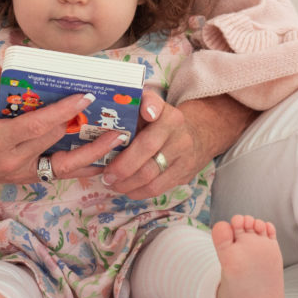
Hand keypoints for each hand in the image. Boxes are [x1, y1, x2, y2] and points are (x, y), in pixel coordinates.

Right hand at [0, 60, 104, 187]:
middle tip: (110, 111)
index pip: (38, 125)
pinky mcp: (24, 179)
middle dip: (84, 127)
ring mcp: (20, 173)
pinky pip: (56, 174)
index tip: (84, 96)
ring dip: (92, 155)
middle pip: (57, 143)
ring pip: (63, 167)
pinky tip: (99, 158)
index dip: (63, 111)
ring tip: (116, 140)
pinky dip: (79, 168)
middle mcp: (13, 161)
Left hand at [101, 90, 254, 199]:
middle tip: (106, 175)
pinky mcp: (184, 173)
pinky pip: (157, 188)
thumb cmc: (161, 124)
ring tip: (112, 184)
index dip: (151, 107)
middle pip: (147, 148)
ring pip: (151, 175)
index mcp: (166, 113)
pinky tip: (127, 189)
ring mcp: (184, 154)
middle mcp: (178, 131)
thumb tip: (99, 128)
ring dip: (126, 183)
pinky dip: (137, 191)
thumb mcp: (149, 111)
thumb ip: (130, 112)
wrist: (198, 135)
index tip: (146, 113)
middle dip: (122, 166)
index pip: (157, 105)